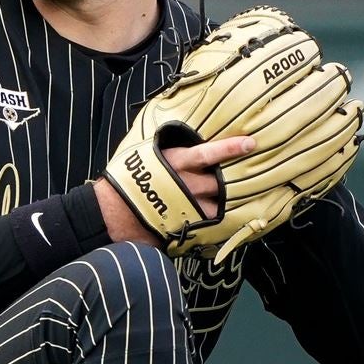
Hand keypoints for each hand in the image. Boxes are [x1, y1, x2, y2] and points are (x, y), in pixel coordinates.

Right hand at [94, 135, 255, 245]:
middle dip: (231, 177)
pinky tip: (214, 214)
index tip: (250, 144)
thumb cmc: (126, 180)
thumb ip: (167, 150)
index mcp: (176, 162)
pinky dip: (215, 216)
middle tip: (244, 173)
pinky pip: (210, 220)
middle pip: (220, 180)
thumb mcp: (145, 155)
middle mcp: (187, 183)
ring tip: (229, 196)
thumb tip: (180, 141)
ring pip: (219, 202)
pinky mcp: (187, 223)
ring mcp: (189, 205)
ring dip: (223, 199)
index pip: (209, 153)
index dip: (230, 148)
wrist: (112, 212)